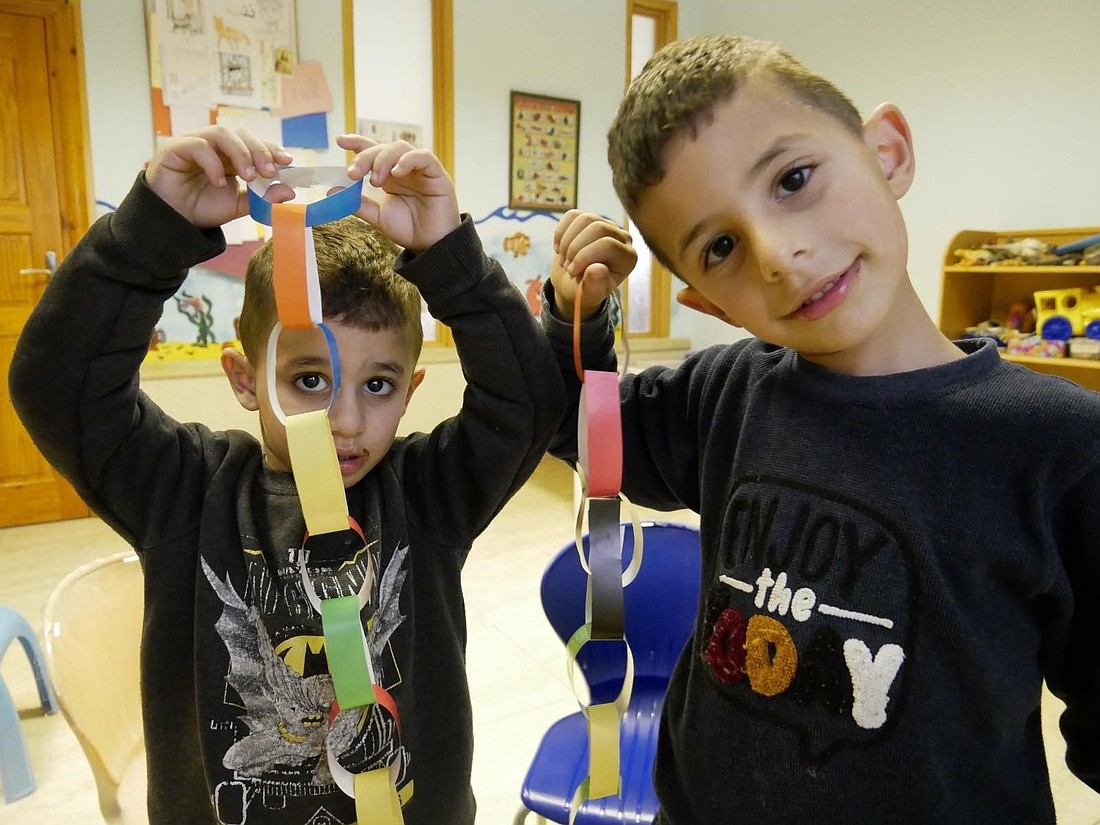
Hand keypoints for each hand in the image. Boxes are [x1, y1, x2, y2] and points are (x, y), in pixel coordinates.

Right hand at [145, 126, 292, 227]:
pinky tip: (219, 182)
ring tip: (249, 176)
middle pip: (240, 134)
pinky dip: (213, 163)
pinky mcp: (174, 148)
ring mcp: (194, 143)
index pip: (253, 143)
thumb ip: (261, 198)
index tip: (287, 162)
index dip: (271, 149)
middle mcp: (213, 145)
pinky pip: (198, 145)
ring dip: (240, 153)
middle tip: (270, 172)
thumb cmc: (202, 209)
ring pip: (221, 133)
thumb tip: (289, 192)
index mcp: (230, 155)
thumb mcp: (238, 205)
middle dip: (259, 151)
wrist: (172, 222)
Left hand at [338, 134, 459, 252]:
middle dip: (365, 157)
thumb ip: (358, 203)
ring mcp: (420, 170)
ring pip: (401, 148)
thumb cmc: (409, 230)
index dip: (357, 143)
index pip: (373, 150)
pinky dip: (408, 160)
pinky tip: (397, 173)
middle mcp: (404, 169)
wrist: (430, 246)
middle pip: (382, 148)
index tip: (340, 141)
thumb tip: (332, 191)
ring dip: (383, 159)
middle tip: (353, 174)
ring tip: (376, 181)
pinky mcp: (437, 174)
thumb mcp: (378, 216)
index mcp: (389, 175)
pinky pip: (424, 157)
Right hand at [550, 210, 636, 320]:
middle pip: (597, 228)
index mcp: (628, 258)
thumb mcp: (590, 294)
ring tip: (564, 259)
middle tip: (567, 266)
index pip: (607, 245)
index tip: (572, 272)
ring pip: (585, 219)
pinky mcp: (590, 220)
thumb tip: (597, 269)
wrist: (575, 283)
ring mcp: (607, 225)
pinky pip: (573, 215)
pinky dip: (560, 232)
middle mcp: (622, 238)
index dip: (584, 256)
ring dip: (567, 241)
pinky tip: (559, 249)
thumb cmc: (586, 291)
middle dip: (575, 248)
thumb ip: (595, 285)